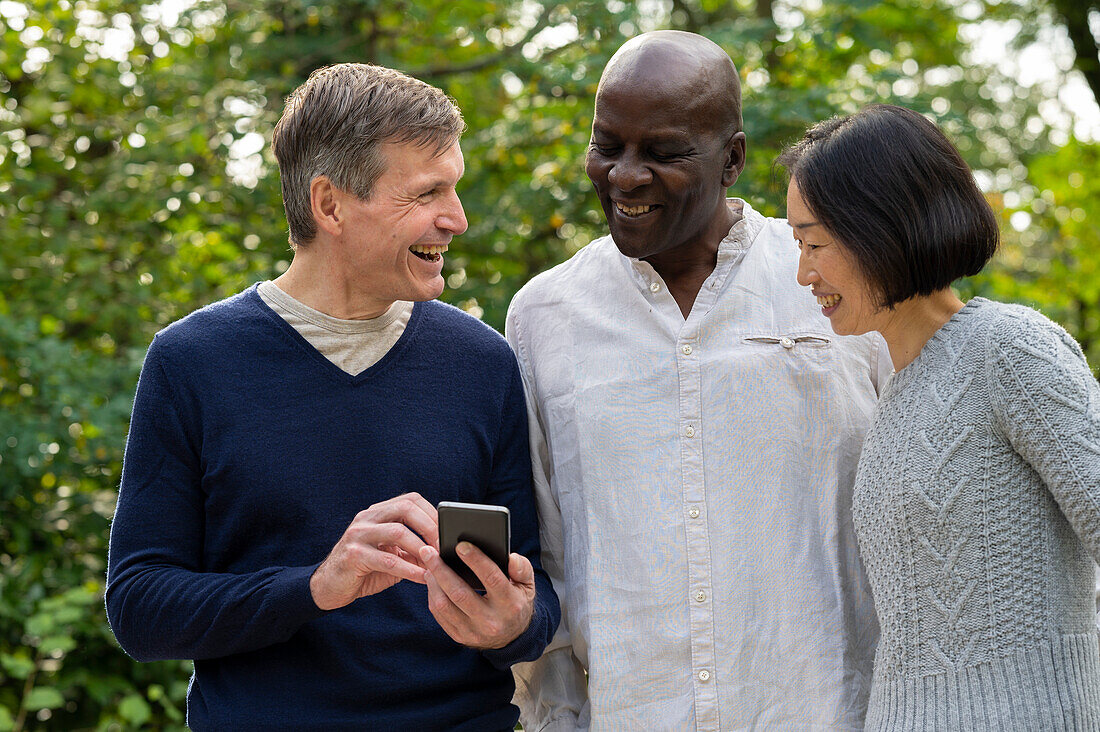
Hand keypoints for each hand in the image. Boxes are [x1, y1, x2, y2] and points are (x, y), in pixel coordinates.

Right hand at [310, 492, 438, 610]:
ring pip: (397, 532)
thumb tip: (443, 550)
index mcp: (377, 512)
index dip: (432, 513)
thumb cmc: (365, 569)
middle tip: (445, 546)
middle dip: (430, 527)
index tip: (448, 531)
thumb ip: (413, 550)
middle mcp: (367, 518)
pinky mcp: (352, 555)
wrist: (328, 587)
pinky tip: (423, 578)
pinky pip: (387, 560)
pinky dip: (409, 569)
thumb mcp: (392, 556)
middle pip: (406, 508)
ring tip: (437, 563)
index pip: (410, 499)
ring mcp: (358, 534)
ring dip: (422, 548)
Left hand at [419, 542, 534, 648]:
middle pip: (460, 593)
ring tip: (428, 565)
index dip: (476, 560)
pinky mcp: (460, 637)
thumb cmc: (517, 602)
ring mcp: (473, 632)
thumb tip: (510, 557)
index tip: (460, 545)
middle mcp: (491, 621)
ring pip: (444, 605)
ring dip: (433, 583)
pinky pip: (440, 615)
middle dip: (441, 570)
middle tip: (428, 551)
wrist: (514, 637)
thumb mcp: (527, 584)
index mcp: (510, 604)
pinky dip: (433, 596)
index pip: (492, 579)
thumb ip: (521, 568)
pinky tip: (432, 581)